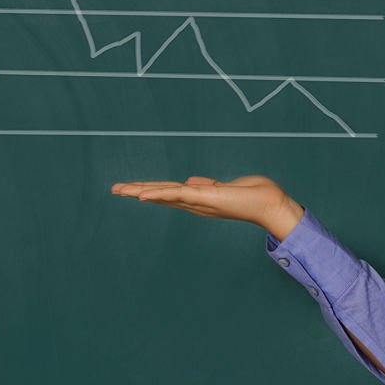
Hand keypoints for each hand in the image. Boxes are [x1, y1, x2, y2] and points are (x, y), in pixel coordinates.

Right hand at [111, 175, 304, 236]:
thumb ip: (207, 185)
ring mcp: (199, 201)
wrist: (270, 204)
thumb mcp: (227, 187)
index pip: (169, 192)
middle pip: (160, 195)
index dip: (150, 190)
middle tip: (114, 189)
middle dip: (137, 191)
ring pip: (163, 194)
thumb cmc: (254, 195)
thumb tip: (190, 180)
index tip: (131, 189)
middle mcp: (196, 203)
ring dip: (139, 191)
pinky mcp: (205, 198)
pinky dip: (159, 194)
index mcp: (200, 199)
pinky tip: (142, 195)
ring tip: (118, 190)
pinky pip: (177, 194)